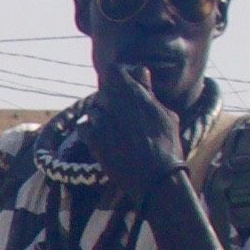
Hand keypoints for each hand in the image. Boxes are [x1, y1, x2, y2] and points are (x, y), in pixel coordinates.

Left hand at [89, 63, 186, 190]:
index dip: (114, 78)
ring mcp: (105, 121)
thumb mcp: (165, 115)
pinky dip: (87, 132)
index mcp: (137, 94)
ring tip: (112, 134)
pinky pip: (82, 126)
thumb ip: (149, 92)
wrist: (157, 178)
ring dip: (99, 119)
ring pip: (92, 110)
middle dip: (108, 103)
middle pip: (102, 92)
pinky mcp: (95, 139)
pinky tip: (98, 140)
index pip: (114, 71)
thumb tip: (141, 71)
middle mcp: (119, 104)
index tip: (118, 87)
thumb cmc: (167, 147)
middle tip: (117, 118)